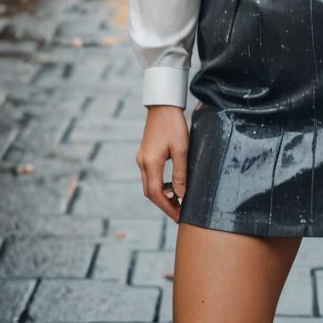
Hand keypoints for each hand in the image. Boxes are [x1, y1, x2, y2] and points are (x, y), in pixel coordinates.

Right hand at [136, 105, 188, 220]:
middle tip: (179, 213)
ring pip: (149, 184)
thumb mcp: (181, 148)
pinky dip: (159, 185)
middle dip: (164, 204)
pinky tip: (171, 185)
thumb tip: (181, 194)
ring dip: (162, 195)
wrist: (162, 105)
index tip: (179, 216)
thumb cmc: (173, 124)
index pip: (156, 194)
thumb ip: (180, 173)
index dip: (167, 208)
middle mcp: (142, 163)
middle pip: (150, 192)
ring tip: (178, 200)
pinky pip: (150, 175)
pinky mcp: (145, 154)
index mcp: (150, 163)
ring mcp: (142, 158)